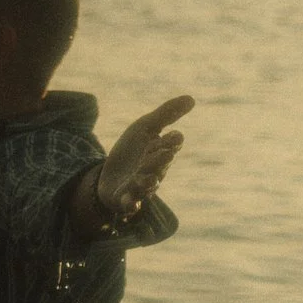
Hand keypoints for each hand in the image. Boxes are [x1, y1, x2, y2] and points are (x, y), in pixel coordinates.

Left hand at [95, 95, 194, 216]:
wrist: (111, 174)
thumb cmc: (133, 150)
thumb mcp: (145, 128)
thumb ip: (166, 114)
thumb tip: (191, 98)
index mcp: (160, 152)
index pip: (170, 146)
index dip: (172, 142)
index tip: (175, 136)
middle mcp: (154, 171)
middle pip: (158, 165)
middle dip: (160, 159)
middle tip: (165, 153)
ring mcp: (139, 187)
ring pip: (146, 185)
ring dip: (147, 182)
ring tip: (146, 178)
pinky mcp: (125, 200)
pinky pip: (130, 204)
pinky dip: (131, 204)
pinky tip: (131, 204)